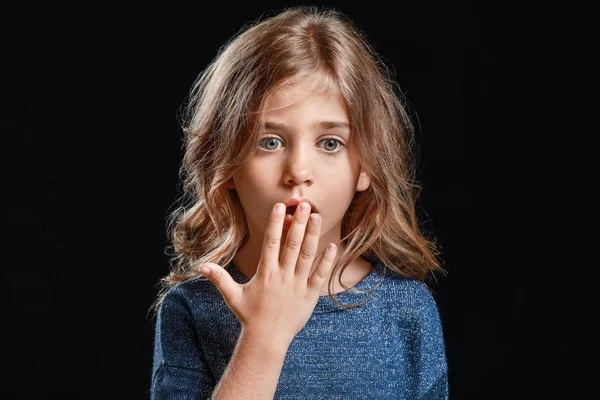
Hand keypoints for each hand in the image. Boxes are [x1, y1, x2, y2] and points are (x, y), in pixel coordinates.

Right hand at [198, 202, 336, 347]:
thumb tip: (201, 267)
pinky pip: (320, 274)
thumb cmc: (249, 316)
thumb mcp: (233, 296)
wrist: (267, 339)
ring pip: (307, 255)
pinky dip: (326, 260)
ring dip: (312, 235)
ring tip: (316, 217)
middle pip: (291, 244)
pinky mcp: (310, 294)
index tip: (279, 207)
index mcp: (265, 272)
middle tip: (304, 204)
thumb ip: (219, 278)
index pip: (271, 242)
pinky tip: (332, 246)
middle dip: (297, 222)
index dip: (275, 223)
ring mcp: (297, 284)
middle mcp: (282, 275)